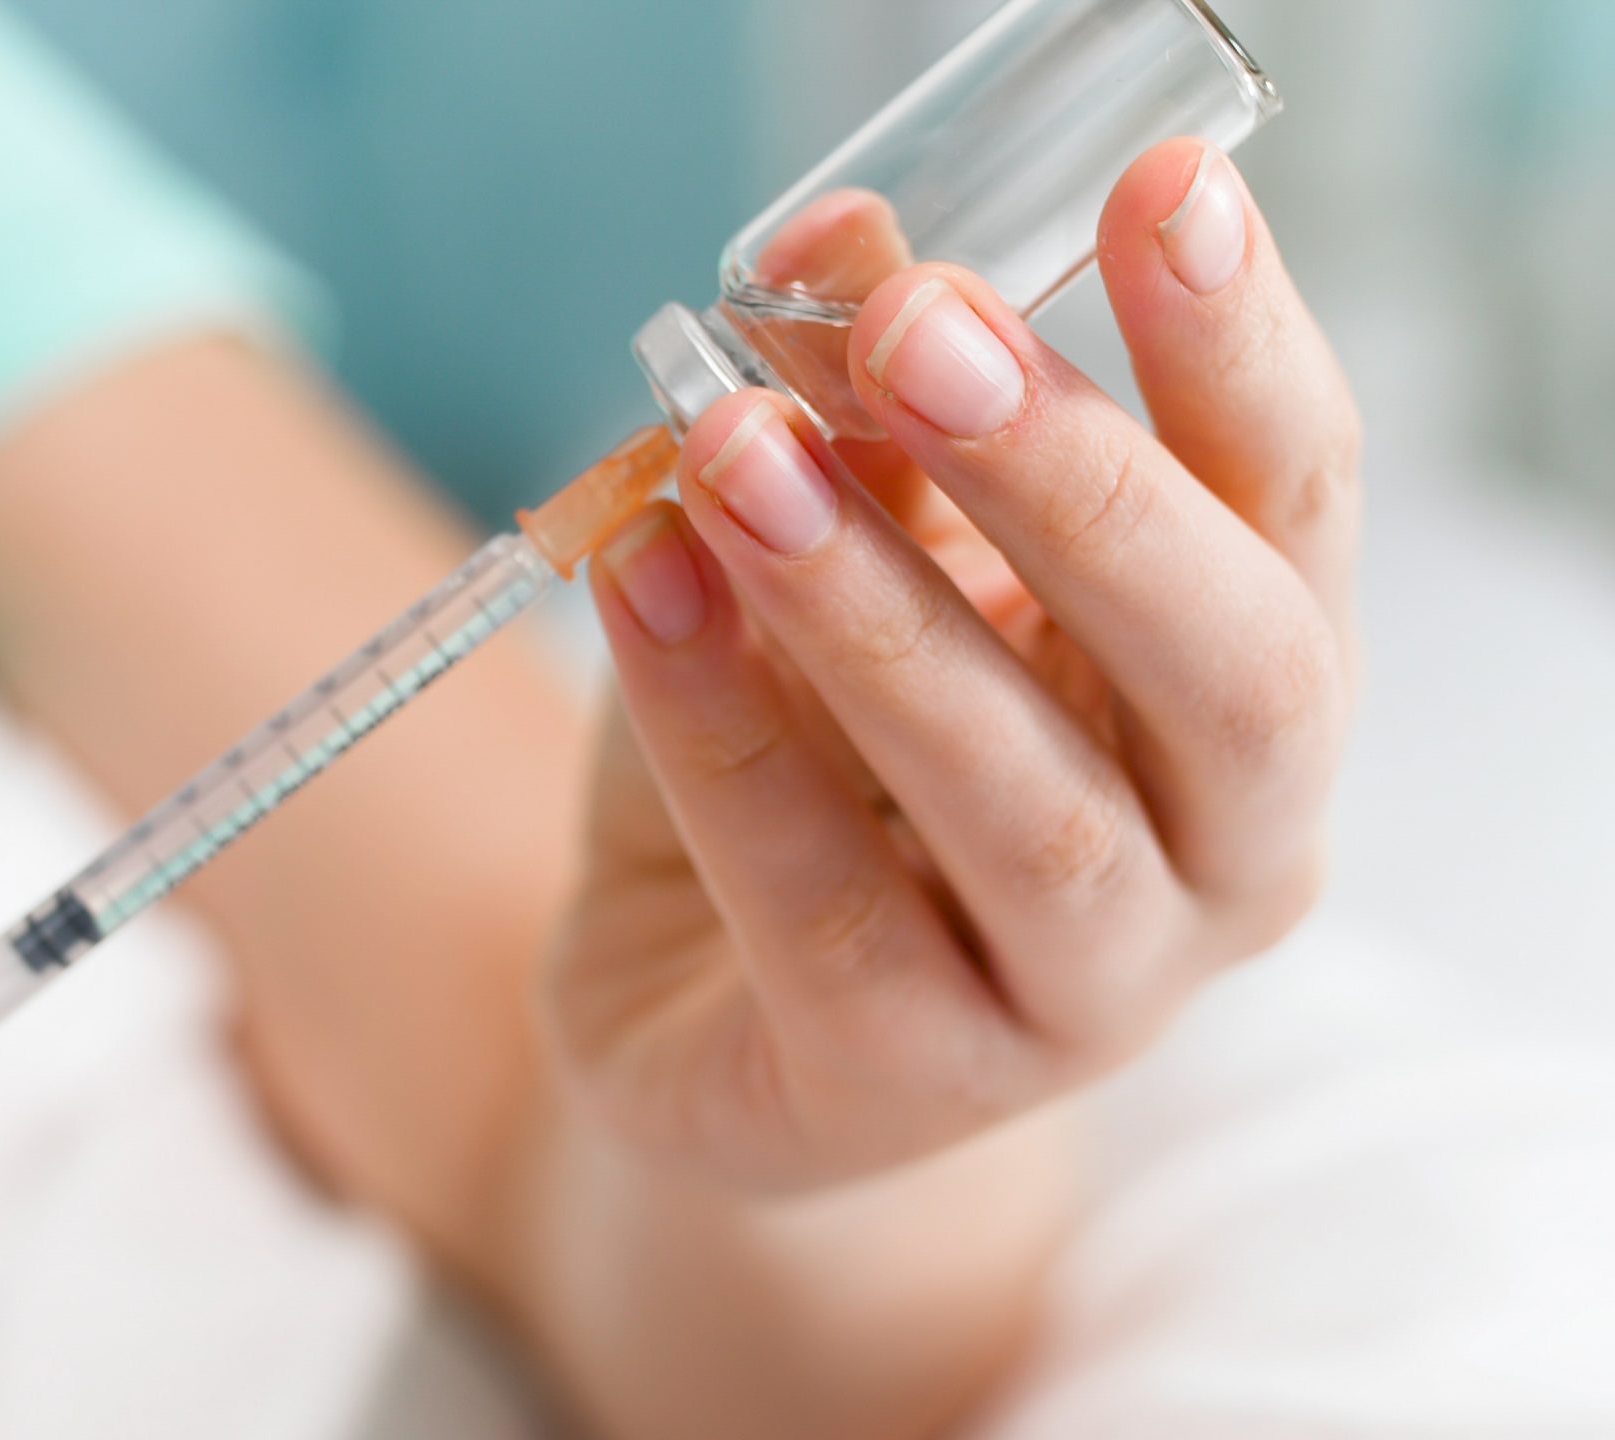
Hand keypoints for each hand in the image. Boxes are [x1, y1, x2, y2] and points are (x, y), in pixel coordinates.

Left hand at [546, 140, 1359, 1190]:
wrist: (705, 1011)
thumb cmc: (816, 765)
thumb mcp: (839, 566)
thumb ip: (864, 424)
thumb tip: (834, 234)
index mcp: (1245, 687)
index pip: (1293, 506)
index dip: (1237, 347)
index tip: (1160, 185)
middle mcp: (1223, 852)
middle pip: (1230, 668)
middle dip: (1077, 479)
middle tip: (919, 330)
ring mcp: (1092, 995)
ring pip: (1031, 805)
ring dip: (876, 609)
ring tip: (739, 451)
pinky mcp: (914, 1081)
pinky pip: (821, 901)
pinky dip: (721, 731)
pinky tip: (642, 580)